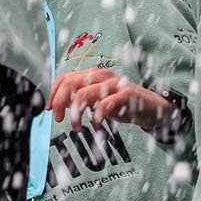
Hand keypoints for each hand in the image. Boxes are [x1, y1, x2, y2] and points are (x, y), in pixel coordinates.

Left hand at [48, 66, 173, 132]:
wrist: (151, 107)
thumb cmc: (122, 104)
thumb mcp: (97, 100)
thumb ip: (79, 98)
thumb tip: (57, 103)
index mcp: (92, 74)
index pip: (64, 77)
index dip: (53, 93)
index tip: (49, 109)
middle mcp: (102, 75)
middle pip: (70, 83)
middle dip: (59, 102)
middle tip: (58, 119)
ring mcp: (115, 84)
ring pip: (84, 93)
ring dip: (75, 113)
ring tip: (76, 126)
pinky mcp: (127, 94)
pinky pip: (105, 104)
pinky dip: (96, 116)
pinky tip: (96, 125)